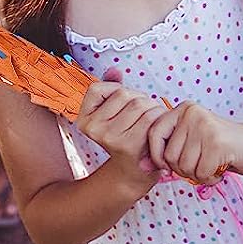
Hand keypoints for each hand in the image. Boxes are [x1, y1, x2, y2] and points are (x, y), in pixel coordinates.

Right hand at [76, 68, 168, 184]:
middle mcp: (93, 129)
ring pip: (139, 104)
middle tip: (144, 114)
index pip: (98, 88)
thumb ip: (111, 89)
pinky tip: (158, 129)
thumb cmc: (126, 138)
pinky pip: (149, 118)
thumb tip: (114, 70)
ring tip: (152, 120)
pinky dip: (158, 119)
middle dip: (139, 98)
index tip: (123, 106)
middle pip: (123, 94)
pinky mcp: (129, 145)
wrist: (136, 173)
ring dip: (152, 108)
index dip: (116, 91)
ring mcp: (109, 138)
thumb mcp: (114, 113)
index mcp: (83, 121)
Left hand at [142, 101, 242, 183]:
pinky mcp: (217, 143)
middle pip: (169, 155)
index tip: (166, 166)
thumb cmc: (222, 147)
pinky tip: (221, 168)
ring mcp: (204, 127)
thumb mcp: (193, 142)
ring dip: (198, 174)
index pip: (153, 132)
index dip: (156, 154)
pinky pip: (201, 173)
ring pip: (184, 166)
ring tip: (212, 165)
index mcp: (182, 110)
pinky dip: (210, 178)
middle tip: (200, 166)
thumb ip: (169, 150)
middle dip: (182, 169)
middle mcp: (191, 113)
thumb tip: (142, 167)